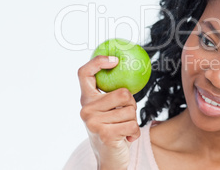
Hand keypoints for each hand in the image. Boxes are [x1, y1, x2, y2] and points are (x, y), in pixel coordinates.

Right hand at [78, 55, 140, 169]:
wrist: (108, 159)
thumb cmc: (112, 130)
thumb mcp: (108, 109)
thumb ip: (112, 94)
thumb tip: (130, 70)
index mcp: (86, 99)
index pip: (84, 73)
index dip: (98, 62)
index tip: (115, 60)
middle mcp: (86, 109)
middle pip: (123, 93)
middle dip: (131, 105)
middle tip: (125, 115)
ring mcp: (93, 122)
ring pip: (131, 111)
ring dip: (133, 121)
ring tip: (122, 128)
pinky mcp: (104, 134)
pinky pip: (133, 125)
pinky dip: (135, 133)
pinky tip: (126, 138)